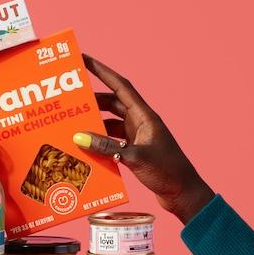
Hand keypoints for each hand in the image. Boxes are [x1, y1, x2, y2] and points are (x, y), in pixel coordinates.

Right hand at [74, 54, 214, 223]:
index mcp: (144, 116)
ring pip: (109, 122)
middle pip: (111, 103)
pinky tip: (85, 147)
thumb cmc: (167, 172)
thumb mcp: (135, 158)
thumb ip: (107, 147)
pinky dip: (98, 141)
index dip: (102, 71)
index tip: (85, 60)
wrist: (183, 194)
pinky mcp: (134, 151)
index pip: (121, 86)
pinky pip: (111, 140)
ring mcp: (137, 136)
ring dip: (93, 122)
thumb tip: (79, 137)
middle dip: (91, 100)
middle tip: (70, 98)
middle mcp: (140, 122)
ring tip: (73, 124)